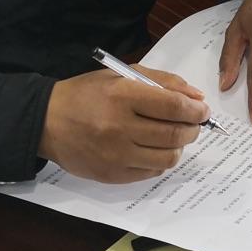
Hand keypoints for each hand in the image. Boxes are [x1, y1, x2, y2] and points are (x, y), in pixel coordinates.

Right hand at [38, 66, 208, 182]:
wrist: (48, 122)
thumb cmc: (88, 93)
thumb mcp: (122, 75)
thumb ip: (163, 82)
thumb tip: (196, 97)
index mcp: (122, 96)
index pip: (172, 106)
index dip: (195, 109)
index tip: (203, 110)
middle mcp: (119, 127)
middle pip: (174, 134)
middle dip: (193, 128)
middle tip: (194, 123)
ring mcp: (116, 155)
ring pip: (167, 157)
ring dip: (180, 146)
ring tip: (174, 136)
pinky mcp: (112, 175)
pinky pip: (151, 172)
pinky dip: (161, 161)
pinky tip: (154, 149)